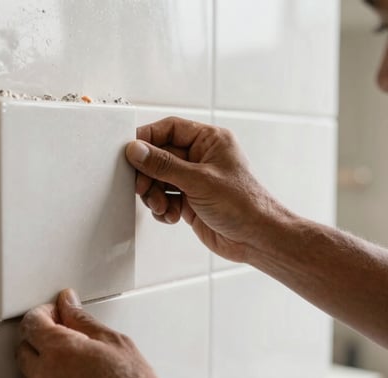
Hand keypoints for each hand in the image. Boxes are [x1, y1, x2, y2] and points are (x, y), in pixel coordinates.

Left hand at [16, 289, 185, 377]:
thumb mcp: (114, 343)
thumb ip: (82, 320)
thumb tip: (67, 304)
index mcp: (59, 350)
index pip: (32, 322)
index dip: (43, 314)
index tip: (54, 315)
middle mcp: (42, 377)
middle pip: (24, 347)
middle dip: (40, 340)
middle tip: (66, 341)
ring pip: (28, 376)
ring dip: (42, 368)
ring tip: (74, 373)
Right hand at [125, 117, 290, 262]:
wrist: (256, 239)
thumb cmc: (243, 205)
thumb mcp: (198, 180)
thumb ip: (163, 165)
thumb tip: (137, 150)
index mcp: (210, 141)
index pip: (169, 129)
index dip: (147, 139)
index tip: (130, 153)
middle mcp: (201, 157)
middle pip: (159, 156)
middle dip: (149, 175)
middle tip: (143, 188)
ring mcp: (195, 179)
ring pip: (159, 179)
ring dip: (155, 195)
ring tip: (163, 206)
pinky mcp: (190, 200)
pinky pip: (164, 198)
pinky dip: (163, 208)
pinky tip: (172, 216)